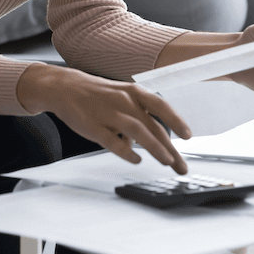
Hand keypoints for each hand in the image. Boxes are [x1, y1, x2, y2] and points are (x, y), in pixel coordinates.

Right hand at [17, 64, 192, 173]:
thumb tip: (152, 141)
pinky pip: (114, 142)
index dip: (176, 121)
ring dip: (155, 148)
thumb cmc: (98, 94)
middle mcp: (124, 101)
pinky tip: (136, 160)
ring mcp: (109, 114)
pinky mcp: (94, 127)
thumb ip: (139, 116)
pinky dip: (127, 152)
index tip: (188, 136)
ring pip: (138, 132)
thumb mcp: (122, 95)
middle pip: (153, 126)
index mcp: (133, 92)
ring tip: (167, 162)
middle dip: (170, 148)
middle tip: (181, 165)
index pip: (161, 106)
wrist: (64, 88)